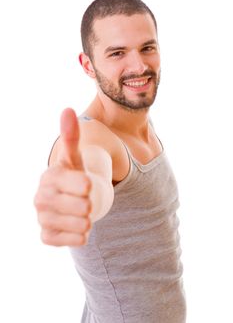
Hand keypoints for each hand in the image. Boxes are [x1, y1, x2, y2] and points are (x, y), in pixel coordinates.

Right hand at [34, 108, 91, 246]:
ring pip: (71, 224)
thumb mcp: (76, 157)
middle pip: (74, 206)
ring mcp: (43, 217)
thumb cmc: (75, 175)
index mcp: (50, 176)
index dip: (83, 184)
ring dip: (84, 221)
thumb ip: (72, 137)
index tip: (88, 184)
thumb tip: (68, 110)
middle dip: (85, 205)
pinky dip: (76, 237)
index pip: (73, 182)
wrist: (72, 199)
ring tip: (86, 215)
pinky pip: (64, 240)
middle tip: (89, 203)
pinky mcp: (47, 235)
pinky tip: (81, 229)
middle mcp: (41, 197)